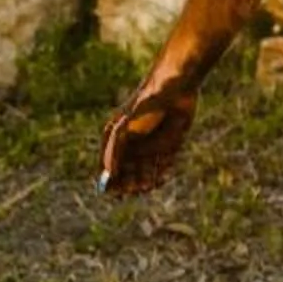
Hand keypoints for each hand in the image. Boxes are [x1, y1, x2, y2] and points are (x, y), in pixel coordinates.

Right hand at [98, 72, 198, 195]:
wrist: (175, 89)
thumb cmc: (145, 105)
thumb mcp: (124, 128)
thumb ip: (114, 151)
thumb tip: (107, 175)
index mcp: (116, 139)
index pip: (110, 167)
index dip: (112, 182)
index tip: (117, 192)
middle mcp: (133, 143)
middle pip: (129, 172)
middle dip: (131, 183)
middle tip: (136, 189)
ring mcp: (151, 144)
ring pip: (147, 171)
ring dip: (147, 180)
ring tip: (149, 184)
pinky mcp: (170, 143)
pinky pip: (165, 164)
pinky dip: (163, 172)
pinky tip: (163, 177)